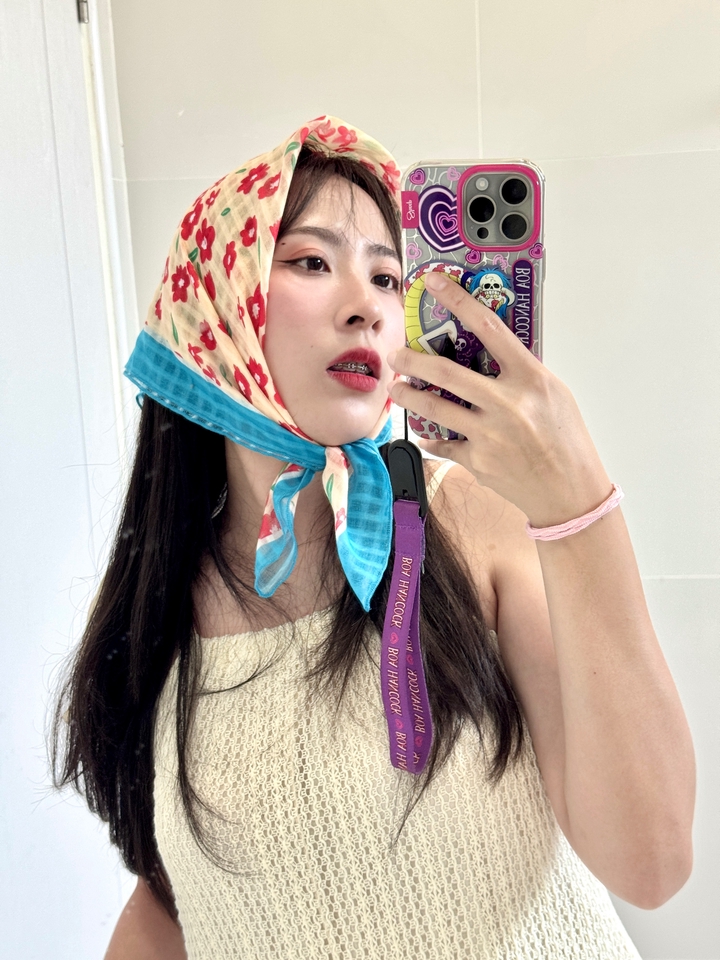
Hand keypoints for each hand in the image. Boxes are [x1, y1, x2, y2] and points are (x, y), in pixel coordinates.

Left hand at [387, 272, 611, 526]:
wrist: (570, 493)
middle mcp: (507, 404)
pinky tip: (426, 432)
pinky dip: (433, 437)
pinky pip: (444, 444)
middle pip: (447, 373)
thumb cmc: (567, 440)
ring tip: (397, 389)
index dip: (459, 301)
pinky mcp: (478, 461)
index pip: (489, 327)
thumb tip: (488, 354)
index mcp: (530, 379)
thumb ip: (521, 373)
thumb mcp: (555, 394)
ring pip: (435, 409)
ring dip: (409, 397)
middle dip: (414, 361)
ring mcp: (489, 434)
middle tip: (397, 355)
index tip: (436, 284)